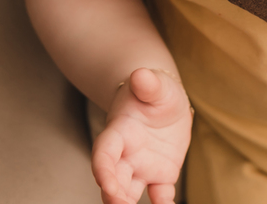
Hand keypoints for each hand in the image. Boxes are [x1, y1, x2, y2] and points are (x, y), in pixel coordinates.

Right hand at [92, 67, 192, 203]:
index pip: (104, 152)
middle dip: (112, 194)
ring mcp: (142, 167)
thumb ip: (147, 83)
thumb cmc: (153, 89)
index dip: (102, 168)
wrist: (164, 100)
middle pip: (112, 178)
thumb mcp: (154, 83)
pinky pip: (159, 194)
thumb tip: (140, 75)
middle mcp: (126, 154)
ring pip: (129, 191)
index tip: (106, 184)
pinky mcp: (161, 175)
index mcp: (120, 131)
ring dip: (127, 203)